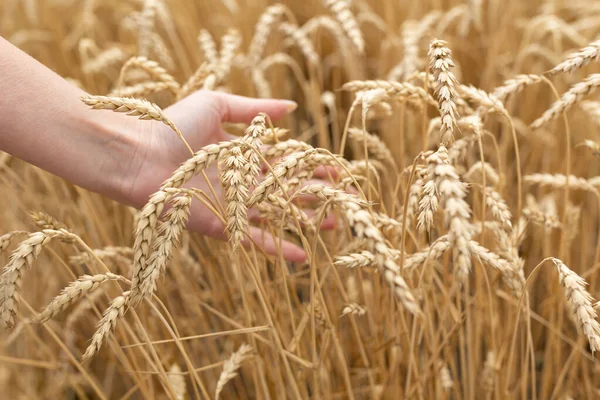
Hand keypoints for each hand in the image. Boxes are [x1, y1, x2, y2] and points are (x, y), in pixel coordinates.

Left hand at [119, 90, 323, 261]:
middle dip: (317, 194)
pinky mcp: (221, 224)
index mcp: (242, 154)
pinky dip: (278, 248)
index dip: (311, 166)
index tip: (336, 169)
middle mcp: (241, 181)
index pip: (286, 162)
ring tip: (333, 224)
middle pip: (287, 190)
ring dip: (305, 221)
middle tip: (345, 199)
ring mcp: (232, 204)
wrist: (137, 153)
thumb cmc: (171, 124)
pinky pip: (254, 238)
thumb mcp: (216, 105)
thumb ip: (253, 108)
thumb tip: (290, 107)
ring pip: (277, 215)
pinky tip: (303, 255)